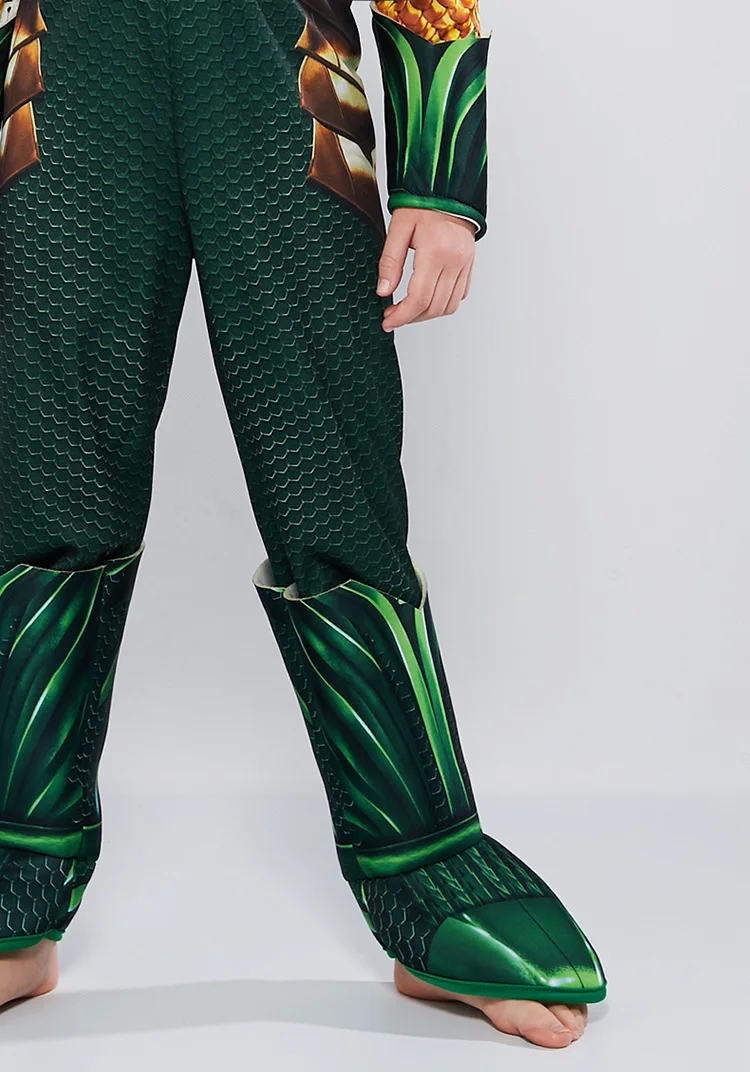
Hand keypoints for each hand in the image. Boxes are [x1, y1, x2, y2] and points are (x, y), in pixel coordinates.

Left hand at [376, 207, 475, 331]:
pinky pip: (458, 297)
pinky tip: (426, 301)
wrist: (448, 190)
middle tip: (392, 317)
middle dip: (410, 318)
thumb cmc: (422, 205)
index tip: (388, 321)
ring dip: (426, 315)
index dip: (401, 316)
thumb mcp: (398, 229)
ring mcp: (465, 265)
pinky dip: (442, 306)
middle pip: (433, 307)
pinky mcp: (469, 266)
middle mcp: (454, 261)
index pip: (418, 298)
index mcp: (435, 251)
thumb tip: (383, 291)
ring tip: (408, 311)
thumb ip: (390, 262)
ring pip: (448, 307)